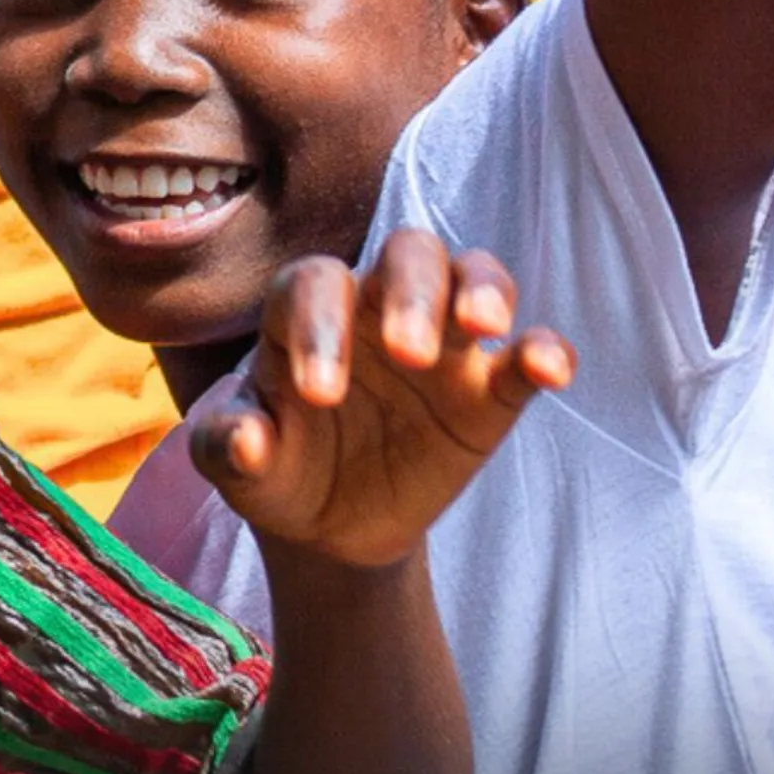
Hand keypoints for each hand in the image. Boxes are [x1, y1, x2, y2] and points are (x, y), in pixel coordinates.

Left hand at [194, 230, 571, 570]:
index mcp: (303, 312)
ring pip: (472, 275)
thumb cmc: (273, 467)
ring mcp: (440, 343)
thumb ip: (224, 444)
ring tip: (485, 328)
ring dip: (483, 289)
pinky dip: (544, 350)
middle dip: (411, 291)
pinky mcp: (487, 391)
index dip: (319, 328)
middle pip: (407, 253)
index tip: (321, 397)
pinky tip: (550, 368)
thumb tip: (247, 439)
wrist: (326, 521)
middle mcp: (375, 308)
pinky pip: (525, 354)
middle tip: (409, 353)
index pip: (313, 285)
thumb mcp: (231, 464)